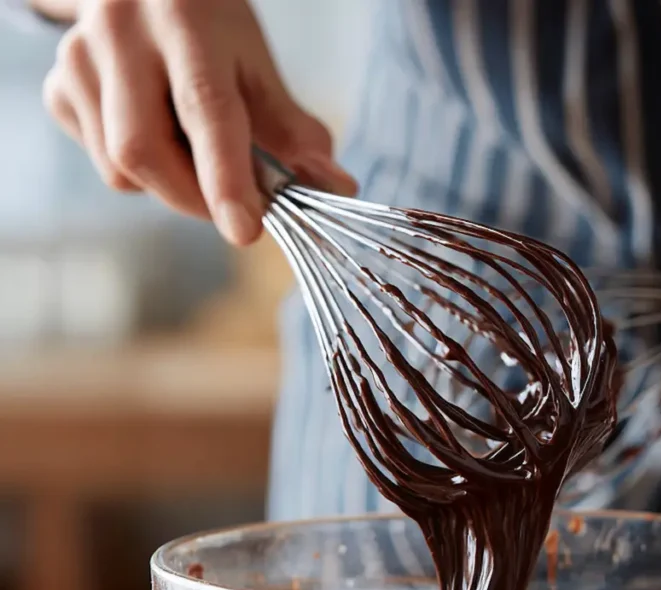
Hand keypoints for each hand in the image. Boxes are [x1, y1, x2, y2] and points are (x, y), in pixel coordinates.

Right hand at [41, 0, 356, 244]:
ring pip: (119, 167)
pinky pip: (100, 161)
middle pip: (144, 150)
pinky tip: (154, 133)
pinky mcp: (58, 86)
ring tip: (190, 149)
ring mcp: (79, 58)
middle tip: (233, 205)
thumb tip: (336, 188)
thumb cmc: (209, 29)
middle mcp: (121, 32)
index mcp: (186, 21)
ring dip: (168, 185)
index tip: (244, 231)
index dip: (225, 177)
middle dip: (194, 198)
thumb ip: (294, 131)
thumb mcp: (256, 65)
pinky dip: (138, 172)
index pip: (205, 109)